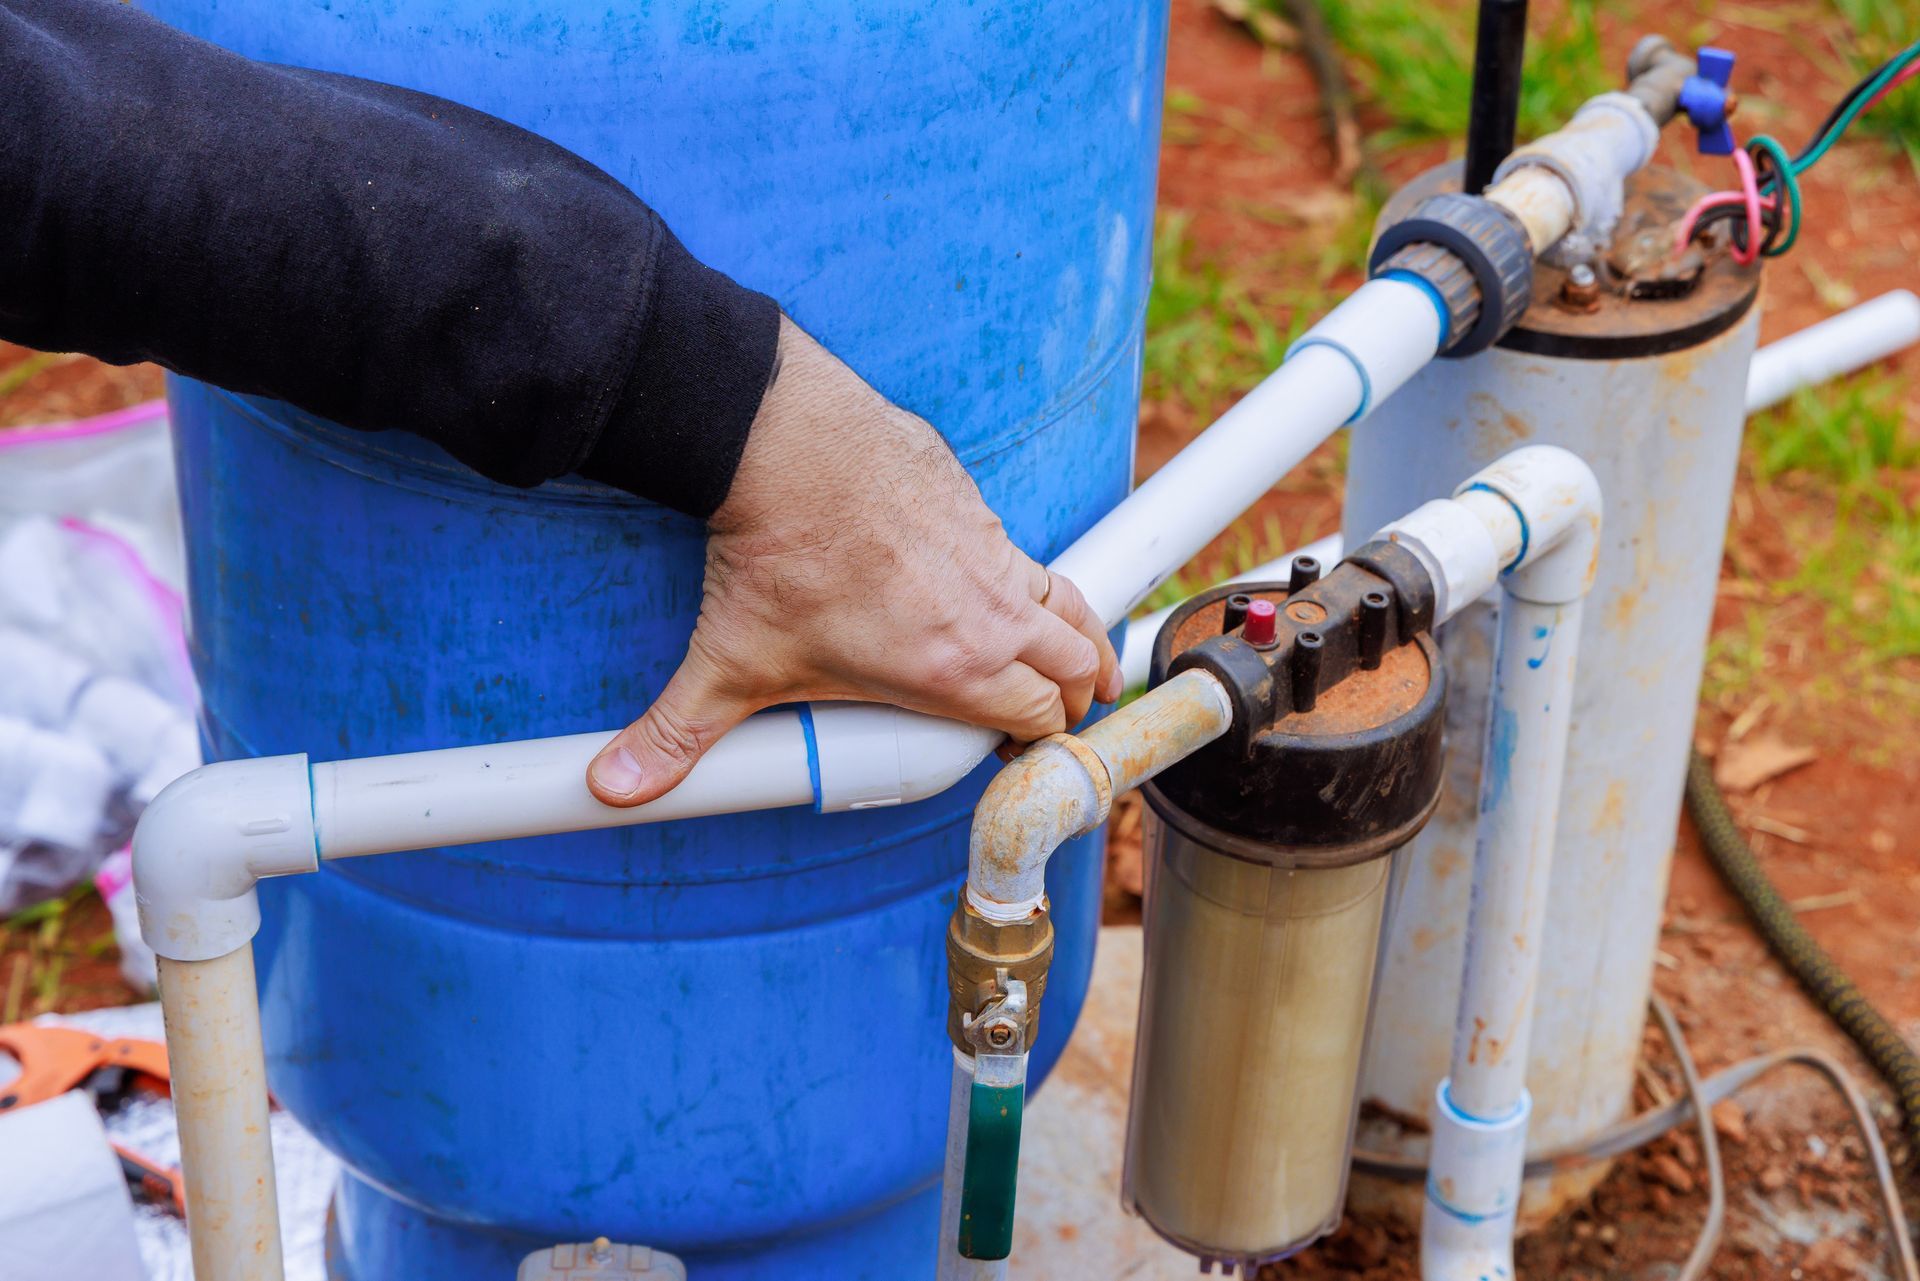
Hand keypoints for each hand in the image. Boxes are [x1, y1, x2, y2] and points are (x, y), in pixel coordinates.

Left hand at [587, 316, 1122, 806]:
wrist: (786, 442)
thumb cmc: (773, 555)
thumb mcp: (730, 661)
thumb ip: (678, 735)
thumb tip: (617, 787)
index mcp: (954, 670)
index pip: (1039, 720)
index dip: (1037, 741)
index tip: (1015, 748)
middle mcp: (991, 614)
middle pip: (1074, 668)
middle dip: (1074, 698)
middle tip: (1056, 711)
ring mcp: (994, 554)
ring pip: (1070, 608)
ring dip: (1077, 639)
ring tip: (1080, 660)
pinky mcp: (980, 505)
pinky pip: (1031, 555)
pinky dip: (1036, 580)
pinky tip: (1009, 588)